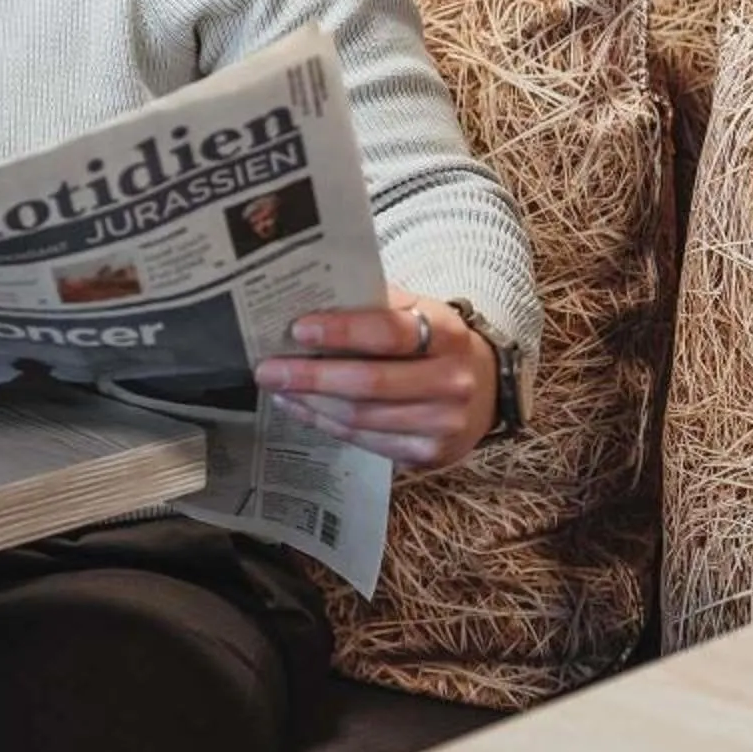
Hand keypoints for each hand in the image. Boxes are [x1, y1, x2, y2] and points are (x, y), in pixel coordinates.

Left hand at [254, 285, 495, 471]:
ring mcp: (444, 424)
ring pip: (362, 417)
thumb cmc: (433, 341)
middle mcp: (452, 382)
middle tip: (267, 369)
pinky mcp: (429, 454)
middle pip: (370, 383)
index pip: (390, 333)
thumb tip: (308, 297)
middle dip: (311, 377)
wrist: (485, 387)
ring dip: (310, 403)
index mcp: (447, 334)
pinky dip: (325, 424)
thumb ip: (373, 303)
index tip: (298, 330)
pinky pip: (365, 441)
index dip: (342, 332)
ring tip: (276, 387)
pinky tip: (299, 408)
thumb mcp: (417, 309)